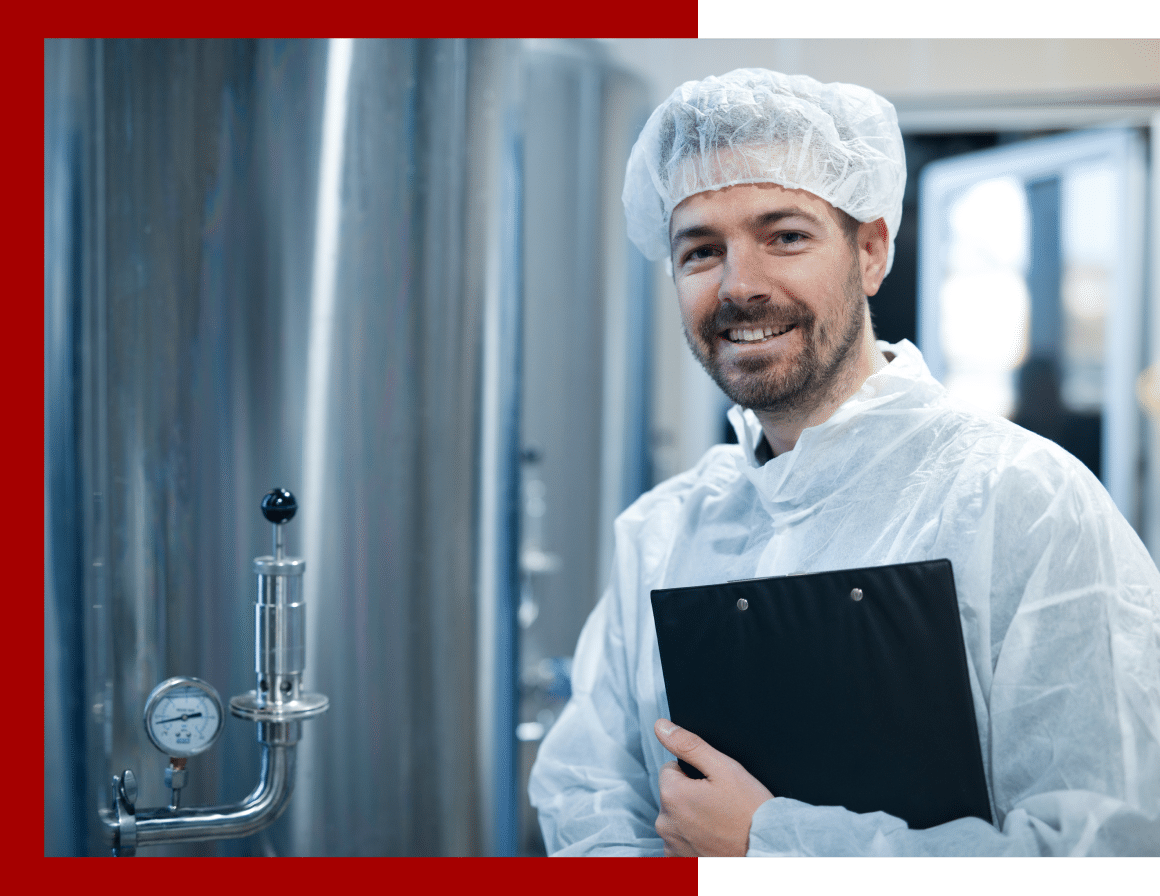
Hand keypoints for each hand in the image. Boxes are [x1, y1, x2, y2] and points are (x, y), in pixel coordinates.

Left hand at [654, 718, 773, 856]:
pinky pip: (680, 841)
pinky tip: (715, 840)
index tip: (714, 787)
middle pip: (672, 795)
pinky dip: (694, 840)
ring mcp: (671, 846)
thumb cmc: (750, 812)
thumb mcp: (724, 768)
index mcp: (672, 795)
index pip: (670, 770)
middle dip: (691, 796)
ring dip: (692, 819)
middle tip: (720, 806)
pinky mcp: (679, 863)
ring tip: (720, 824)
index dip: (694, 774)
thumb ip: (689, 744)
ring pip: (677, 819)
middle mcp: (664, 823)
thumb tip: (660, 726)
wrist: (768, 853)